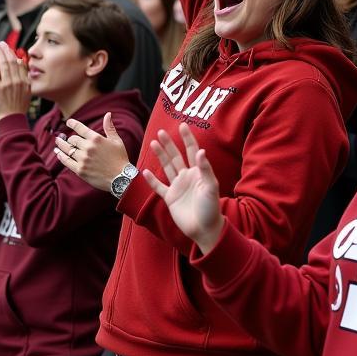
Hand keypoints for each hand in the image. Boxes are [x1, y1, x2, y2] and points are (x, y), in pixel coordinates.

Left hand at [0, 42, 29, 120]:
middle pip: (10, 61)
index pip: (18, 63)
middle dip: (5, 50)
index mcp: (23, 81)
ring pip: (3, 66)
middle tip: (1, 44)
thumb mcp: (27, 91)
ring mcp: (6, 85)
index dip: (12, 53)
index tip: (8, 48)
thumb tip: (21, 62)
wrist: (12, 119)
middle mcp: (16, 81)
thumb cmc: (19, 106)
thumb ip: (24, 76)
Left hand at [53, 111, 128, 191]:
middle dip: (70, 139)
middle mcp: (88, 147)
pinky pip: (66, 161)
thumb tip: (108, 114)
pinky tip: (58, 153)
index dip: (72, 124)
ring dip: (61, 145)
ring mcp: (83, 159)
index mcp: (96, 139)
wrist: (121, 178)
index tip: (68, 122)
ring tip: (57, 142)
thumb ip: (109, 127)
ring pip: (67, 149)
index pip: (80, 128)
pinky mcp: (80, 170)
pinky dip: (61, 156)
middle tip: (68, 139)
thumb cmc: (120, 158)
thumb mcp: (116, 141)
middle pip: (72, 139)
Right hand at [143, 124, 224, 252]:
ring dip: (160, 156)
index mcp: (198, 172)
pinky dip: (151, 180)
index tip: (182, 125)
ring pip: (167, 167)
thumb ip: (205, 169)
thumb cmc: (211, 208)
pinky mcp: (170, 198)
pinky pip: (159, 187)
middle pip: (176, 156)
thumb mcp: (211, 187)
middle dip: (169, 144)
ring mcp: (178, 187)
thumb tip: (201, 151)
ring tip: (153, 143)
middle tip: (160, 131)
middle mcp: (187, 177)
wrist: (204, 230)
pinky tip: (145, 171)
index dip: (187, 138)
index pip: (192, 151)